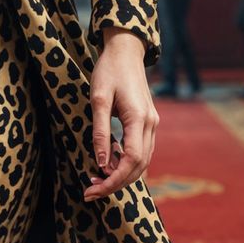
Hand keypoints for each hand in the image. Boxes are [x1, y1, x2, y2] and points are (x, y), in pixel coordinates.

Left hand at [85, 29, 157, 201]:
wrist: (126, 51)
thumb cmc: (109, 71)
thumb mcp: (98, 98)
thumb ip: (100, 131)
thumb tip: (101, 162)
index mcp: (139, 119)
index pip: (131, 160)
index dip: (114, 180)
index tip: (94, 190)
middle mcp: (151, 124)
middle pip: (139, 167)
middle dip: (116, 183)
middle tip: (91, 192)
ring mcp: (152, 124)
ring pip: (143, 161)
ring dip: (122, 175)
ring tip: (96, 181)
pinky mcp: (148, 122)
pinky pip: (141, 151)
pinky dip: (127, 163)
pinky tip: (108, 163)